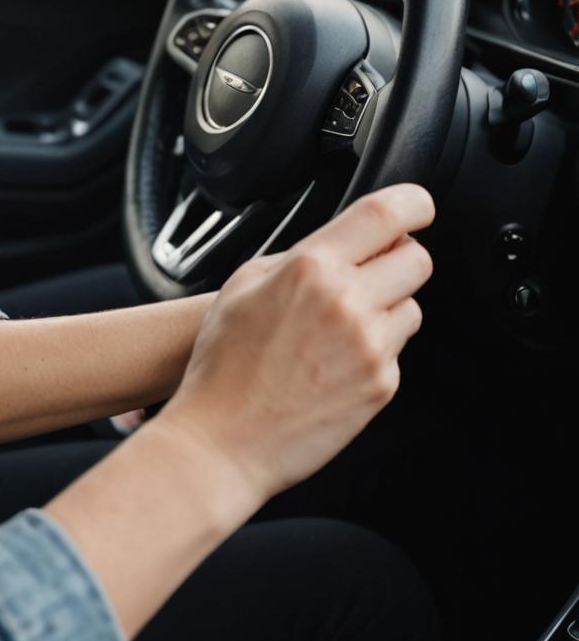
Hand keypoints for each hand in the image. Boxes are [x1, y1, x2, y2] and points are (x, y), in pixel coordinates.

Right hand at [155, 183, 433, 512]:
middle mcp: (347, 302)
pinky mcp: (382, 385)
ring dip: (389, 305)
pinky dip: (376, 348)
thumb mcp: (243, 284)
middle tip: (373, 268)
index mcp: (309, 268)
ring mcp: (370, 347)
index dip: (413, 202)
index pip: (385, 215)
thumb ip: (297, 256)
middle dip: (401, 257)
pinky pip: (397, 350)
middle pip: (417, 259)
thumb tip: (337, 243)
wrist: (222, 439)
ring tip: (342, 323)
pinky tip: (334, 360)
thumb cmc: (223, 363)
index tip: (416, 205)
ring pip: (413, 306)